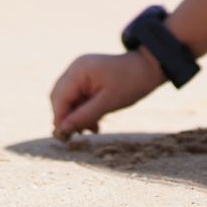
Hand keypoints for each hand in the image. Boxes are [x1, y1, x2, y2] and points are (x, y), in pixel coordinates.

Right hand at [49, 50, 165, 139]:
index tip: (64, 137)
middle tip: (77, 135)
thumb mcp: (108, 103)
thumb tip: (63, 130)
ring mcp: (79, 71)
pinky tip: (93, 122)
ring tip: (91, 129)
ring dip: (75, 115)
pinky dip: (82, 110)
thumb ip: (84, 116)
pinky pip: (77, 96)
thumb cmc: (130, 83)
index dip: (60, 118)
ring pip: (67, 98)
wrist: (147, 68)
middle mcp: (75, 68)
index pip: (60, 98)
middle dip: (66, 117)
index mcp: (79, 70)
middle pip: (59, 97)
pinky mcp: (85, 77)